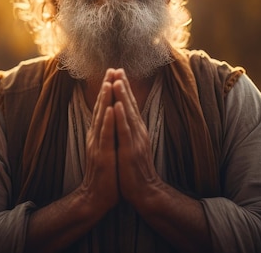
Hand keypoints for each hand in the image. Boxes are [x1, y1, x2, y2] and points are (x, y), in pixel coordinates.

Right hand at [80, 70, 119, 212]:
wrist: (96, 197)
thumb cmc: (105, 173)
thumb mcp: (106, 148)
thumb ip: (107, 132)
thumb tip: (112, 117)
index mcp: (99, 133)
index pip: (104, 107)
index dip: (108, 90)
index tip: (114, 72)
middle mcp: (96, 136)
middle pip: (102, 107)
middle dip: (107, 88)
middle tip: (111, 69)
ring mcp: (98, 145)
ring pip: (102, 118)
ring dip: (106, 99)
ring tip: (109, 82)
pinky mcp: (102, 155)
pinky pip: (106, 136)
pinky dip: (109, 121)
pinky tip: (112, 109)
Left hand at [111, 69, 161, 207]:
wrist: (145, 192)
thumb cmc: (135, 170)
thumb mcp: (132, 145)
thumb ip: (129, 130)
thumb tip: (123, 116)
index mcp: (136, 130)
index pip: (129, 105)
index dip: (123, 88)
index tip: (117, 72)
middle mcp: (138, 132)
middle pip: (129, 105)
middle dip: (122, 86)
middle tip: (116, 68)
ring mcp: (135, 140)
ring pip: (127, 114)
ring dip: (122, 96)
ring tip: (116, 80)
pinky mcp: (130, 151)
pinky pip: (125, 132)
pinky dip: (121, 118)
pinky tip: (117, 106)